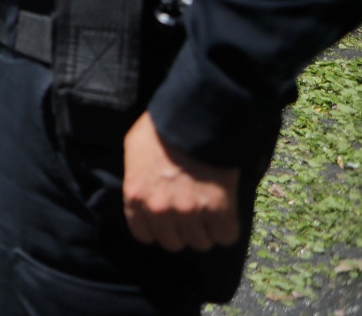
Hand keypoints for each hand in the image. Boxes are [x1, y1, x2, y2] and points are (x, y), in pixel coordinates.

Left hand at [123, 112, 240, 252]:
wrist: (193, 119)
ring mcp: (189, 212)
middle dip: (182, 231)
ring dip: (205, 231)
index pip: (145, 235)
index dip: (158, 229)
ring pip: (200, 243)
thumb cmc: (160, 130)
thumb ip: (135, 178)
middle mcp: (160, 210)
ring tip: (207, 212)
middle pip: (174, 243)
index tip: (167, 222)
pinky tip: (224, 214)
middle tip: (190, 215)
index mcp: (136, 197)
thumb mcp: (134, 150)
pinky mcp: (218, 210)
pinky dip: (227, 228)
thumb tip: (143, 193)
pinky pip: (226, 237)